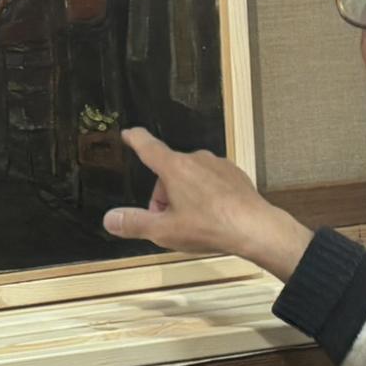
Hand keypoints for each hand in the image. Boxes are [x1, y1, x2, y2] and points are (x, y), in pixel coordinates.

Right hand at [103, 128, 310, 278]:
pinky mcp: (234, 174)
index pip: (148, 146)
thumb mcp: (164, 231)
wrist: (255, 229)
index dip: (135, 139)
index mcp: (174, 167)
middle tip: (168, 223)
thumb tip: (110, 219)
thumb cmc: (208, 227)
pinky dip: (206, 195)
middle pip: (168, 171)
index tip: (128, 133)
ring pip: (190, 177)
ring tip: (193, 223)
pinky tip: (212, 217)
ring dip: (184, 195)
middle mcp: (196, 159)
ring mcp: (218, 165)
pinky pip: (211, 181)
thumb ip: (134, 223)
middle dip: (163, 195)